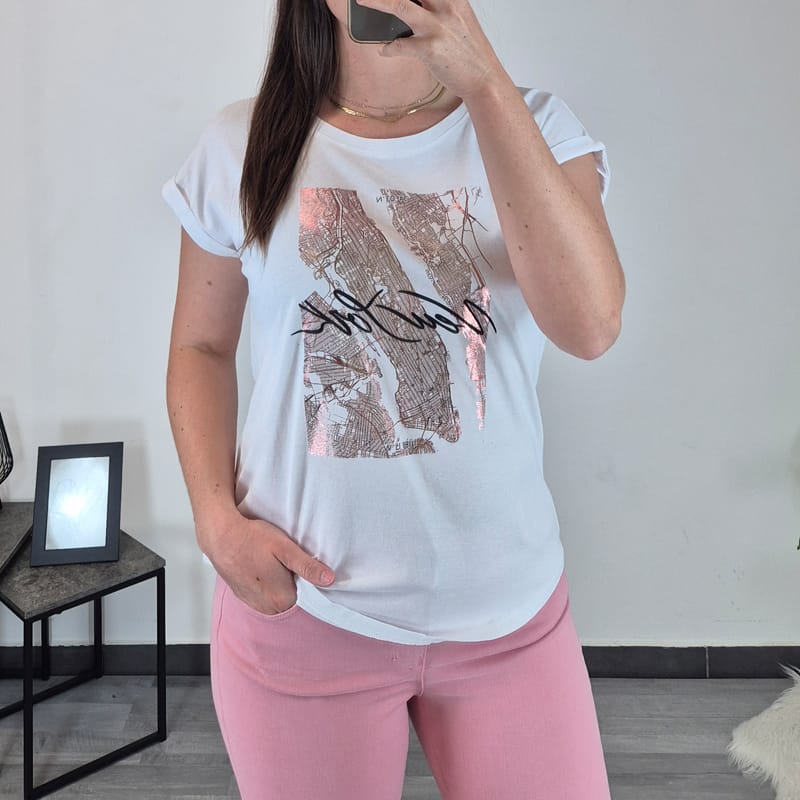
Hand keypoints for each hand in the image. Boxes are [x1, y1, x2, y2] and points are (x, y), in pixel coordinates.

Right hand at [197, 509, 334, 614]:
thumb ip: (307, 566)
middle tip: (286, 561)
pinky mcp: (243, 597)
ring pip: (276, 597)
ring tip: (273, 563)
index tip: (303, 566)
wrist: (221, 536)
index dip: (307, 580)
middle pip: (292, 598)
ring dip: (278, 584)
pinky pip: (263, 595)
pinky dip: (265, 585)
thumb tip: (329, 580)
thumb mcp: (285, 548)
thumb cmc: (252, 539)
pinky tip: (262, 568)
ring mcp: (253, 603)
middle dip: (293, 582)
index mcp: (282, 599)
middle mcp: (267, 607)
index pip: (307, 597)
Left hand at [356, 0, 508, 99]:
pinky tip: (385, 50)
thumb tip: (411, 9)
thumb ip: (438, 9)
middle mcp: (446, 7)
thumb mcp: (459, 20)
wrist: (484, 79)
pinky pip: (399, 45)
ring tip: (361, 1)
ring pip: (399, 6)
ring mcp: (437, 27)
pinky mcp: (429, 49)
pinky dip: (389, 48)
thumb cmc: (469, 52)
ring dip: (377, 2)